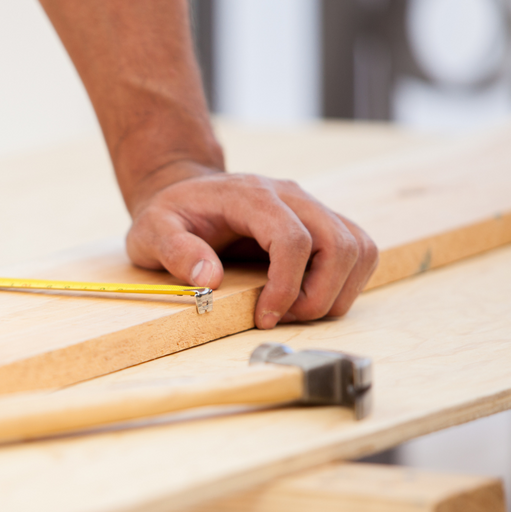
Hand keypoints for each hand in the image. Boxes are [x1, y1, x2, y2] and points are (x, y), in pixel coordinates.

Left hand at [124, 165, 378, 328]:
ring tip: (294, 310)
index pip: (294, 239)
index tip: (264, 317)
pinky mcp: (322, 223)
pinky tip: (307, 297)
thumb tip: (209, 279)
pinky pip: (357, 251)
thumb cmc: (171, 215)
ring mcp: (311, 207)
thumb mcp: (152, 232)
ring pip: (358, 249)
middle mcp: (291, 196)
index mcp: (251, 196)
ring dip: (336, 291)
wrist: (185, 193)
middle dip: (318, 296)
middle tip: (279, 318)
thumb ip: (176, 251)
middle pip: (339, 244)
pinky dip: (343, 283)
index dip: (286, 286)